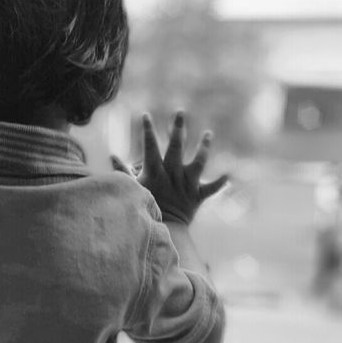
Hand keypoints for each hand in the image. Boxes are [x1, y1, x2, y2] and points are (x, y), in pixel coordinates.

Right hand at [111, 112, 228, 224]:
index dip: (147, 129)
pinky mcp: (197, 196)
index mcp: (156, 171)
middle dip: (178, 128)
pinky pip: (211, 188)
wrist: (164, 229)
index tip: (145, 115)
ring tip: (208, 134)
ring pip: (198, 162)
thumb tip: (112, 156)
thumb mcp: (132, 189)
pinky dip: (220, 182)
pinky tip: (229, 174)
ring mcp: (187, 184)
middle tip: (180, 112)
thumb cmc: (146, 208)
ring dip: (204, 147)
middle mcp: (173, 173)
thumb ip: (122, 171)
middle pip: (176, 146)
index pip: (150, 146)